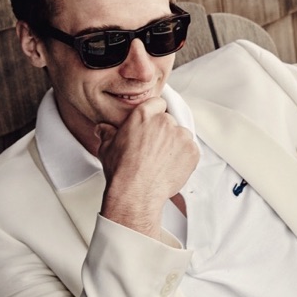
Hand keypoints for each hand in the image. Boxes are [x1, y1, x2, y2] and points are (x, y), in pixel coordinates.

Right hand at [96, 98, 198, 238]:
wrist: (136, 192)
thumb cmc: (121, 171)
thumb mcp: (107, 147)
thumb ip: (108, 133)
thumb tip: (103, 128)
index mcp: (144, 115)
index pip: (157, 104)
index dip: (155, 115)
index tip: (152, 126)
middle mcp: (164, 121)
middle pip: (169, 121)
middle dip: (163, 133)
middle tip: (153, 150)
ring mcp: (181, 136)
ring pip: (181, 136)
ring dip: (175, 145)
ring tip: (161, 162)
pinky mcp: (192, 151)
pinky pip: (191, 150)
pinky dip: (184, 158)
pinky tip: (170, 167)